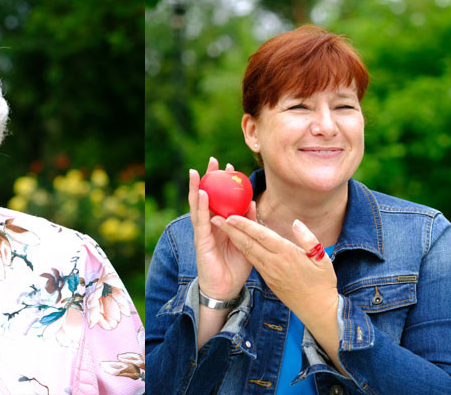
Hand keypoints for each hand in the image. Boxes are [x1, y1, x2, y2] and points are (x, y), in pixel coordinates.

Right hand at [190, 157, 254, 301]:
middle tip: (212, 161)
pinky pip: (201, 221)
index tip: (230, 167)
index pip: (222, 199)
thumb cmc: (236, 266)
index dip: (225, 183)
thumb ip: (249, 222)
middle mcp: (211, 225)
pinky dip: (201, 206)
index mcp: (222, 224)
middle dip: (209, 179)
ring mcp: (204, 232)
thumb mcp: (248, 240)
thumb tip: (253, 202)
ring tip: (198, 172)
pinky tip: (202, 193)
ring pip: (199, 206)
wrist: (227, 289)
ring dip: (199, 188)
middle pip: (208, 197)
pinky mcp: (202, 241)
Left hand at [214, 217, 336, 319]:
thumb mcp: (322, 259)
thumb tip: (296, 223)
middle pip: (248, 244)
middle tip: (216, 218)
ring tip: (223, 228)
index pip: (262, 236)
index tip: (232, 216)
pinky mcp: (268, 280)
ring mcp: (269, 273)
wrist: (316, 309)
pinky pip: (253, 261)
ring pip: (248, 253)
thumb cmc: (323, 282)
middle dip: (231, 230)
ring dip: (234, 240)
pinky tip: (239, 243)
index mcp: (287, 255)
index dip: (245, 225)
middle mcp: (274, 263)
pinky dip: (244, 250)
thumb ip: (308, 239)